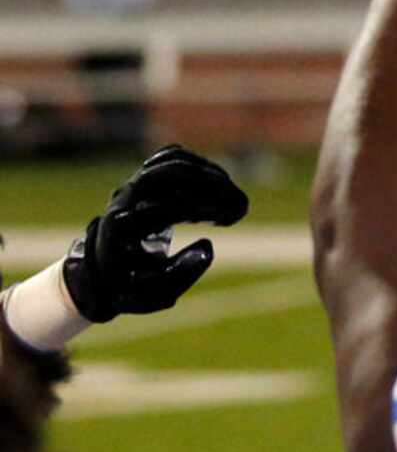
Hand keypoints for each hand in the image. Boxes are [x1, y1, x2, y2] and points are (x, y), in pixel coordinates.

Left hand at [62, 146, 249, 322]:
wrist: (101, 270)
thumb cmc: (129, 285)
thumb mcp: (151, 294)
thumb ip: (180, 275)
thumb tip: (209, 247)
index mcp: (123, 230)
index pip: (168, 206)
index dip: (205, 209)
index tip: (232, 219)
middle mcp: (126, 200)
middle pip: (169, 173)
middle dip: (211, 184)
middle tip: (240, 205)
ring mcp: (133, 184)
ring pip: (172, 161)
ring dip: (208, 173)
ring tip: (231, 197)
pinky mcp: (142, 177)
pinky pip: (171, 157)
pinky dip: (199, 165)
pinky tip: (216, 186)